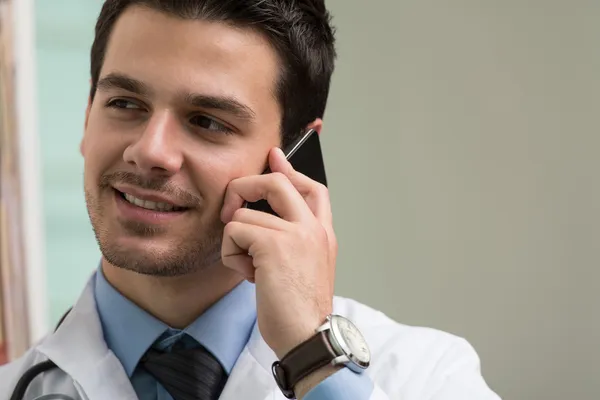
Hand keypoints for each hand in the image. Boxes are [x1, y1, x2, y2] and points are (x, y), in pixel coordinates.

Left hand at [220, 147, 336, 359]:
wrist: (308, 336)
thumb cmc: (301, 309)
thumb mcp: (304, 268)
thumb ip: (292, 240)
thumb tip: (263, 219)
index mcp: (323, 233)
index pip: (313, 187)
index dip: (289, 170)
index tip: (273, 157)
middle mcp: (313, 228)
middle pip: (276, 181)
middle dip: (245, 187)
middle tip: (232, 209)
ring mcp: (296, 233)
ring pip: (243, 214)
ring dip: (236, 243)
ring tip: (251, 267)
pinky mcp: (274, 244)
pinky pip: (235, 231)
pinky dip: (232, 254)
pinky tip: (248, 275)